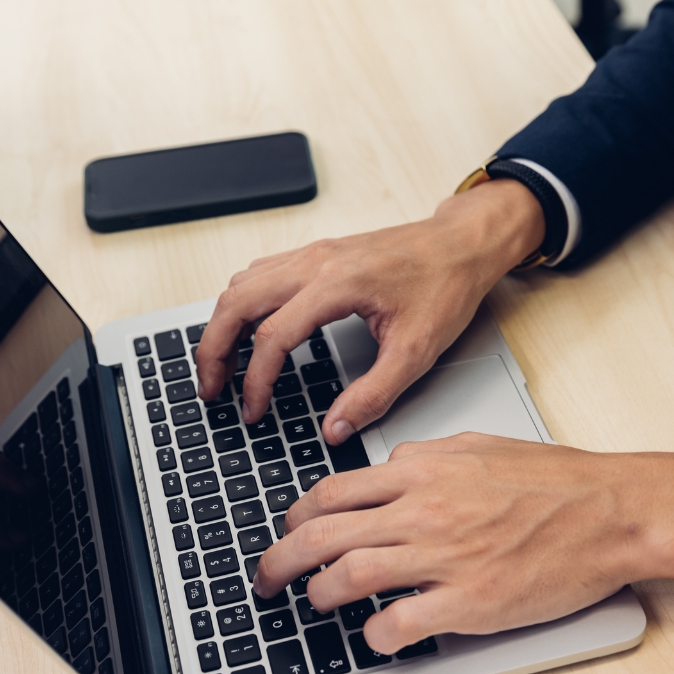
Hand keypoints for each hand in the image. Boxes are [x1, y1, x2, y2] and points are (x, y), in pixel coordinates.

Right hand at [195, 179, 543, 444]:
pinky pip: (259, 274)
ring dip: (223, 325)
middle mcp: (316, 262)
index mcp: (337, 285)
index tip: (253, 410)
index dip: (256, 381)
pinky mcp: (316, 254)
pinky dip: (240, 304)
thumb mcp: (417, 352)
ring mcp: (312, 254)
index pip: (273, 337)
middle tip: (211, 389)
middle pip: (236, 303)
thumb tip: (336, 428)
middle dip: (214, 350)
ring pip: (241, 285)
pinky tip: (247, 329)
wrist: (462, 244)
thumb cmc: (445, 286)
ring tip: (222, 366)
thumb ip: (373, 395)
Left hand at [253, 433, 673, 654]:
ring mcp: (443, 556)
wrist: (612, 511)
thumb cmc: (556, 480)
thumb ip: (426, 456)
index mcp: (423, 470)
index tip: (289, 532)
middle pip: (323, 534)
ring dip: (320, 594)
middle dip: (281, 559)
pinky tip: (376, 634)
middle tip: (267, 578)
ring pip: (348, 576)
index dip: (298, 517)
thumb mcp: (479, 444)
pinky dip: (376, 634)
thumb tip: (388, 468)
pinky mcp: (468, 601)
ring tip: (315, 602)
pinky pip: (398, 623)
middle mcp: (423, 510)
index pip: (333, 492)